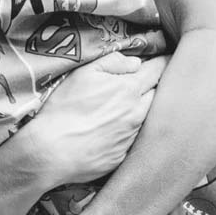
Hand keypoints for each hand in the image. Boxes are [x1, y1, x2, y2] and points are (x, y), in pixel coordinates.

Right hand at [20, 52, 167, 184]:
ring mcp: (131, 136)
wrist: (52, 151)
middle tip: (140, 83)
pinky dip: (125, 131)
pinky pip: (131, 138)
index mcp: (129, 89)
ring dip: (138, 110)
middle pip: (157, 94)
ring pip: (145, 117)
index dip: (162, 63)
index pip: (158, 70)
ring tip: (118, 108)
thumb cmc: (64, 109)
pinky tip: (108, 130)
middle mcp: (137, 113)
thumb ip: (112, 62)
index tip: (163, 60)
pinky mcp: (123, 155)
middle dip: (151, 87)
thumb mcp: (83, 73)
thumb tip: (135, 63)